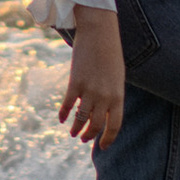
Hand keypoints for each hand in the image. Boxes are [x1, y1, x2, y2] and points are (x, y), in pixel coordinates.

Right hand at [60, 5, 124, 148]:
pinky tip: (61, 118)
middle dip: (89, 135)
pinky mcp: (75, 82)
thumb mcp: (117, 78)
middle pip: (96, 125)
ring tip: (73, 132)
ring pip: (81, 118)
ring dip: (76, 128)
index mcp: (118, 96)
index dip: (108, 139)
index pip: (114, 126)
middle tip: (83, 138)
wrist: (100, 32)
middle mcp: (104, 96)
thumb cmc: (111, 54)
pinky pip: (67, 104)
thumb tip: (104, 113)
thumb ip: (112, 96)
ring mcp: (89, 90)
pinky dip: (63, 113)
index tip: (102, 147)